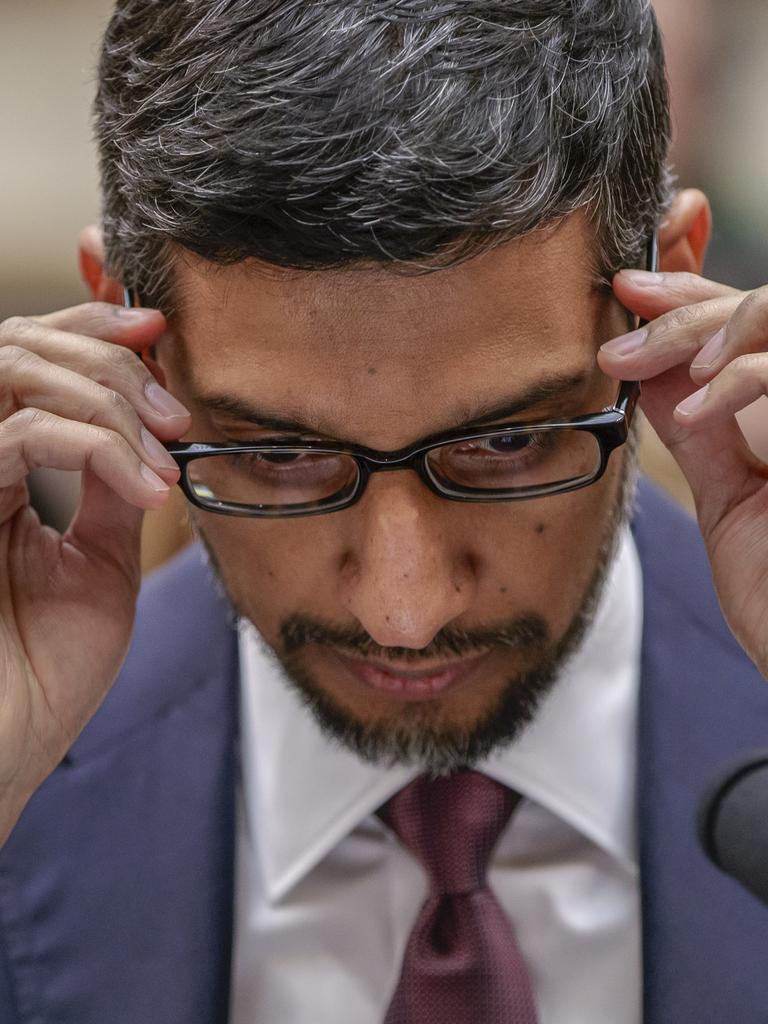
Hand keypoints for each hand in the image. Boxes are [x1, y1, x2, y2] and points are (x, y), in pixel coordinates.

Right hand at [0, 303, 190, 843]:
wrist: (2, 755)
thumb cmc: (41, 677)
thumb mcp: (99, 567)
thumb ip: (113, 492)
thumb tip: (150, 434)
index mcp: (1, 473)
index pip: (30, 361)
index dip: (90, 328)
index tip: (157, 330)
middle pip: (19, 346)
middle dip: (109, 361)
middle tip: (172, 414)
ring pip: (11, 370)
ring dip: (104, 397)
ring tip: (160, 454)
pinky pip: (13, 437)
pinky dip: (91, 446)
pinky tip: (142, 489)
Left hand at [599, 268, 767, 677]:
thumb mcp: (732, 499)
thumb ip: (704, 433)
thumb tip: (653, 373)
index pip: (750, 324)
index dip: (691, 296)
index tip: (628, 291)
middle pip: (764, 306)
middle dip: (684, 302)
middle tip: (619, 312)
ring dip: (703, 326)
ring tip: (635, 359)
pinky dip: (741, 377)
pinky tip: (693, 403)